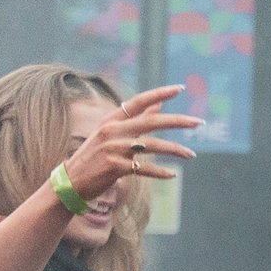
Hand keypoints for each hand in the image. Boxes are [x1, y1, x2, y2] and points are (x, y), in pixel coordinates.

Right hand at [58, 85, 200, 204]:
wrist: (70, 182)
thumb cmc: (95, 156)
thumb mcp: (112, 133)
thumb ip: (137, 119)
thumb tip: (160, 103)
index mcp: (111, 120)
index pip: (138, 102)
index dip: (159, 93)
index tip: (180, 88)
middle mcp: (112, 131)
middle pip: (151, 122)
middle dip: (178, 121)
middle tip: (199, 122)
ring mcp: (112, 149)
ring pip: (152, 146)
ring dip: (175, 150)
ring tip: (192, 154)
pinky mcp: (114, 167)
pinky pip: (144, 168)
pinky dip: (160, 171)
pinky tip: (172, 174)